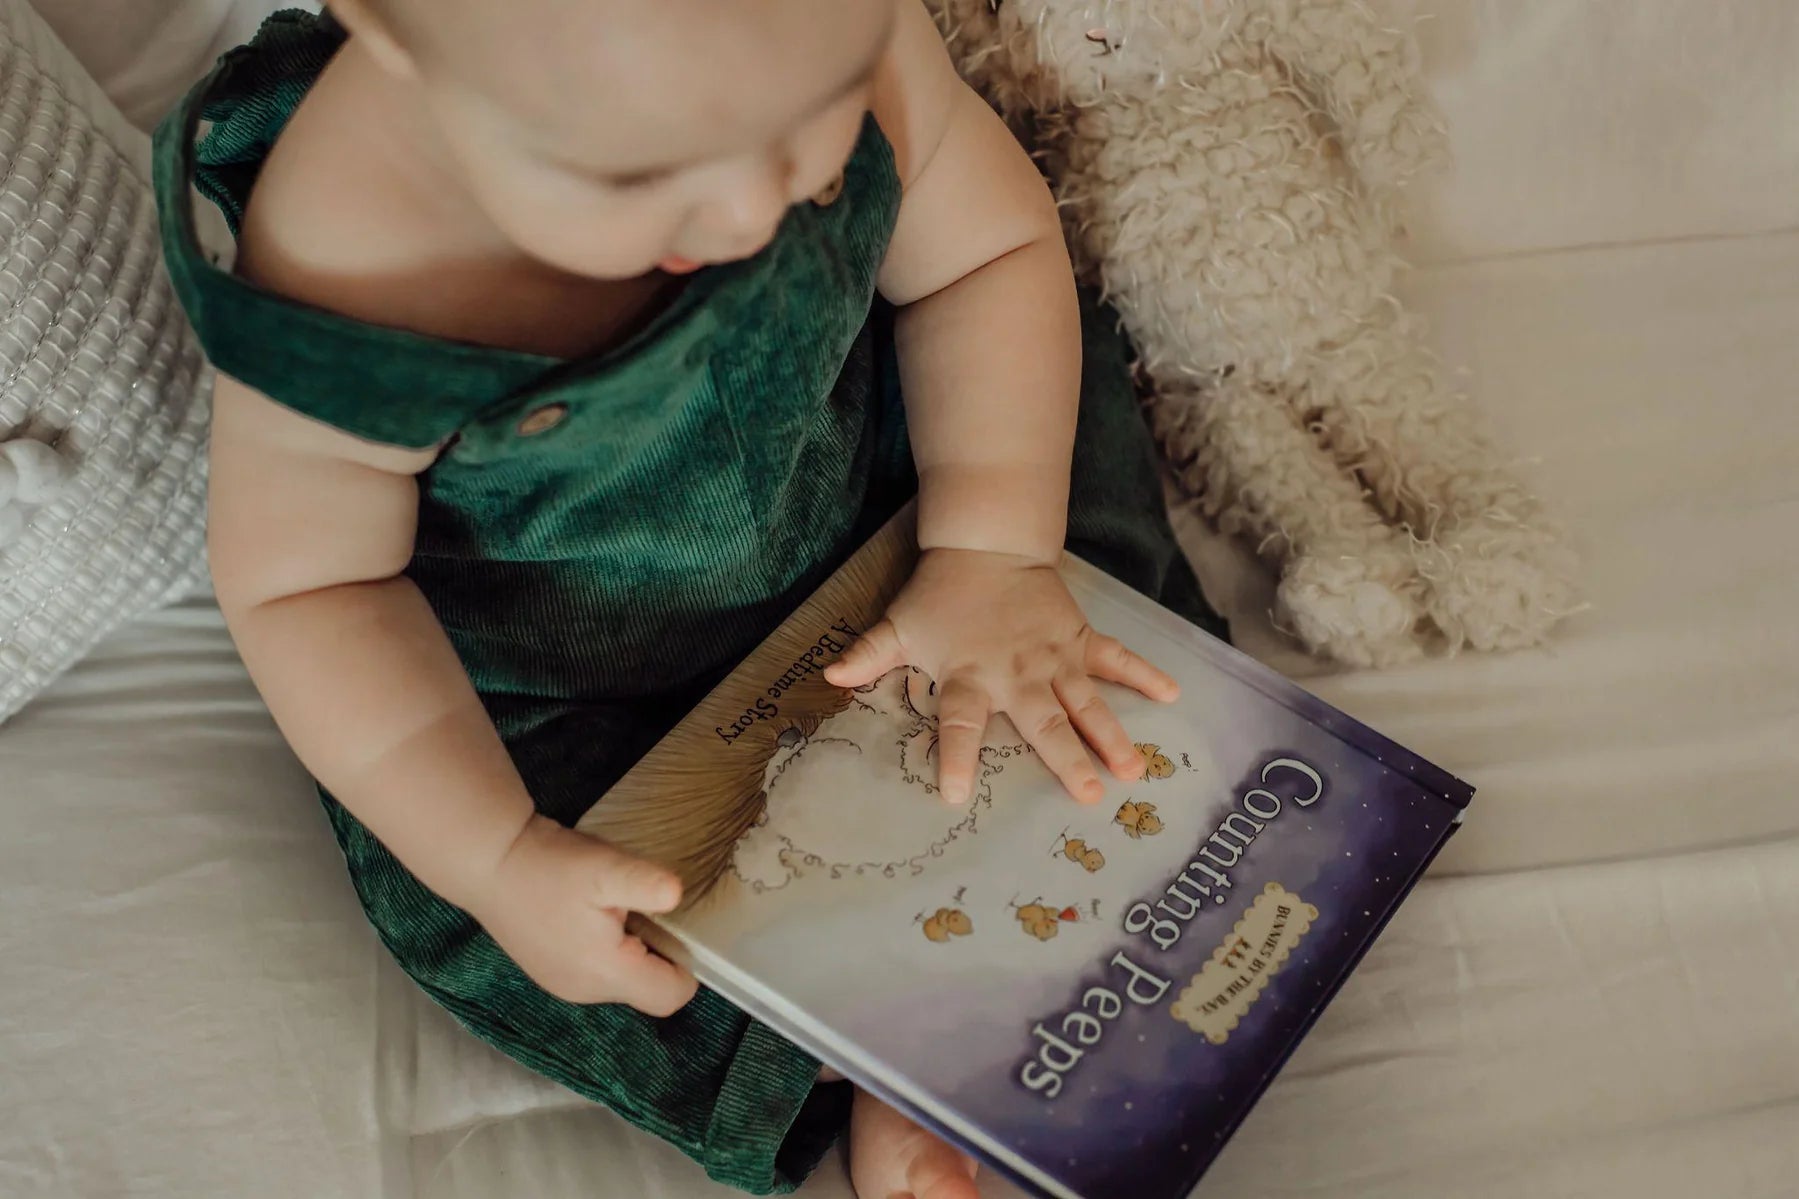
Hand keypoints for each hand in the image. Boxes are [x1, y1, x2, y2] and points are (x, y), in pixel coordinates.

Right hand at [466, 815, 697, 1014]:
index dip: (685, 965)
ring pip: (621, 980)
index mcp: (606, 974)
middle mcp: (586, 992)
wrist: (488, 861)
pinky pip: (596, 972)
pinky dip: (605, 948)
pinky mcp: (550, 972)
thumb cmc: (549, 865)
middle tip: (639, 909)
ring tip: (612, 908)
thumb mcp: (605, 868)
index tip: (673, 926)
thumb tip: (677, 894)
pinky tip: (589, 914)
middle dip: (656, 953)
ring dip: (630, 949)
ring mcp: (564, 986)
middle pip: (647, 990)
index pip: (670, 997)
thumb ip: (646, 884)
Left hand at [824, 547, 1178, 804]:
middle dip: (1066, 758)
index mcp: (969, 677)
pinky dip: (1144, 673)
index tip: (954, 794)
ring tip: (1134, 769)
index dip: (954, 758)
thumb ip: (867, 656)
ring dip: (1111, 734)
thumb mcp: (898, 626)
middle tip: (1089, 794)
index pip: (957, 724)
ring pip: (1086, 702)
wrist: (986, 544)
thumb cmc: (940, 595)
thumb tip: (828, 679)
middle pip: (1042, 722)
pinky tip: (1173, 693)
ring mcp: (1054, 658)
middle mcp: (1017, 674)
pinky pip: (1116, 659)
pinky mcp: (1079, 639)